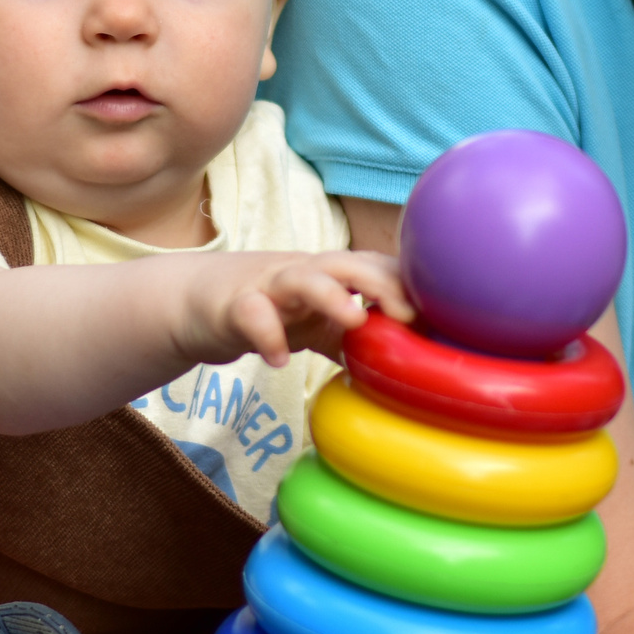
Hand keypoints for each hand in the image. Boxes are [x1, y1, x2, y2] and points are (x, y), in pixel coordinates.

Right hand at [179, 251, 411, 368]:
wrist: (197, 302)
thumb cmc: (270, 310)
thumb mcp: (320, 326)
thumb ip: (358, 340)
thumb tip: (407, 370)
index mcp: (330, 277)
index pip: (376, 268)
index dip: (405, 285)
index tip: (436, 314)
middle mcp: (304, 274)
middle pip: (347, 263)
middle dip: (380, 282)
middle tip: (406, 314)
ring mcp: (268, 286)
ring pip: (302, 278)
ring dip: (330, 295)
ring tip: (352, 321)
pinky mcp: (233, 307)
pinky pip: (251, 315)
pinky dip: (266, 336)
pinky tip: (278, 361)